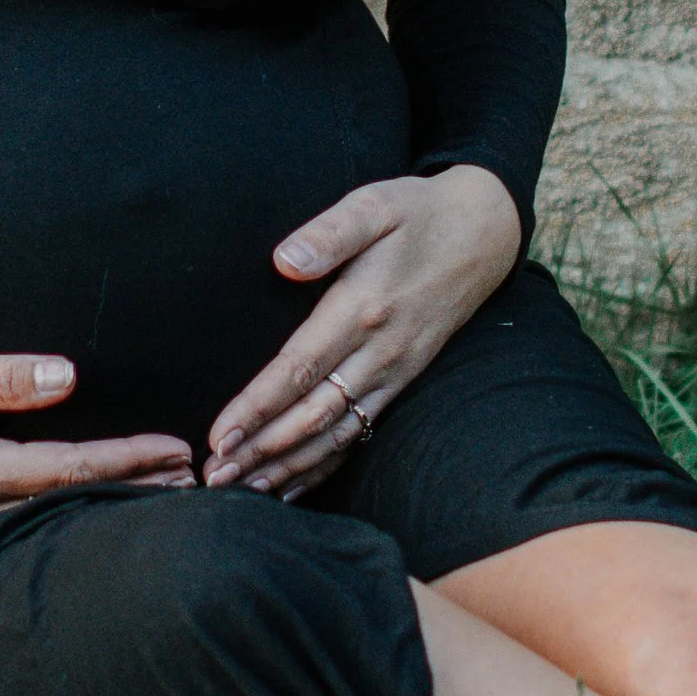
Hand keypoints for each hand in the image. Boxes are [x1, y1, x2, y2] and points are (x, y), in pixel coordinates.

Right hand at [0, 350, 194, 542]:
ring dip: (97, 510)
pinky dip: (55, 518)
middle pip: (65, 510)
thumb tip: (69, 377)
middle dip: (130, 495)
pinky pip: (8, 532)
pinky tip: (77, 509)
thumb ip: (0, 378)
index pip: (69, 471)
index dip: (129, 461)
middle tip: (191, 484)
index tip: (179, 452)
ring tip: (151, 496)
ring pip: (40, 527)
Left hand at [204, 166, 518, 496]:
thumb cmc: (417, 212)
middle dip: (261, 450)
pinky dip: (324, 465)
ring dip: (286, 466)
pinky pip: (359, 433)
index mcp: (363, 307)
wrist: (482, 233)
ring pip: (334, 433)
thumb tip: (284, 261)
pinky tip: (291, 485)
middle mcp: (380, 350)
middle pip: (312, 414)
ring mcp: (394, 371)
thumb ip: (329, 232)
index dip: (257, 406)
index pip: (300, 369)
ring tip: (240, 491)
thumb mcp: (375, 205)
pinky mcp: (402, 379)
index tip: (219, 436)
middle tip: (213, 479)